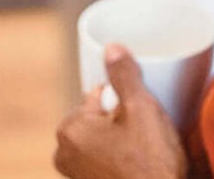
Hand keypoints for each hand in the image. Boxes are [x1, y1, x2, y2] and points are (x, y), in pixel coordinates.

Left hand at [53, 42, 188, 178]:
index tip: (141, 116)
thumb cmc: (149, 164)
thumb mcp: (141, 110)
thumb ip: (124, 75)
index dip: (124, 101)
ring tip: (145, 153)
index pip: (98, 96)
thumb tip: (112, 47)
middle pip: (99, 119)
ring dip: (121, 142)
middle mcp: (64, 153)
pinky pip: (103, 163)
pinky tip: (138, 167)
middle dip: (121, 122)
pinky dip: (119, 162)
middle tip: (146, 136)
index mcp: (70, 128)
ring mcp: (74, 175)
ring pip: (102, 141)